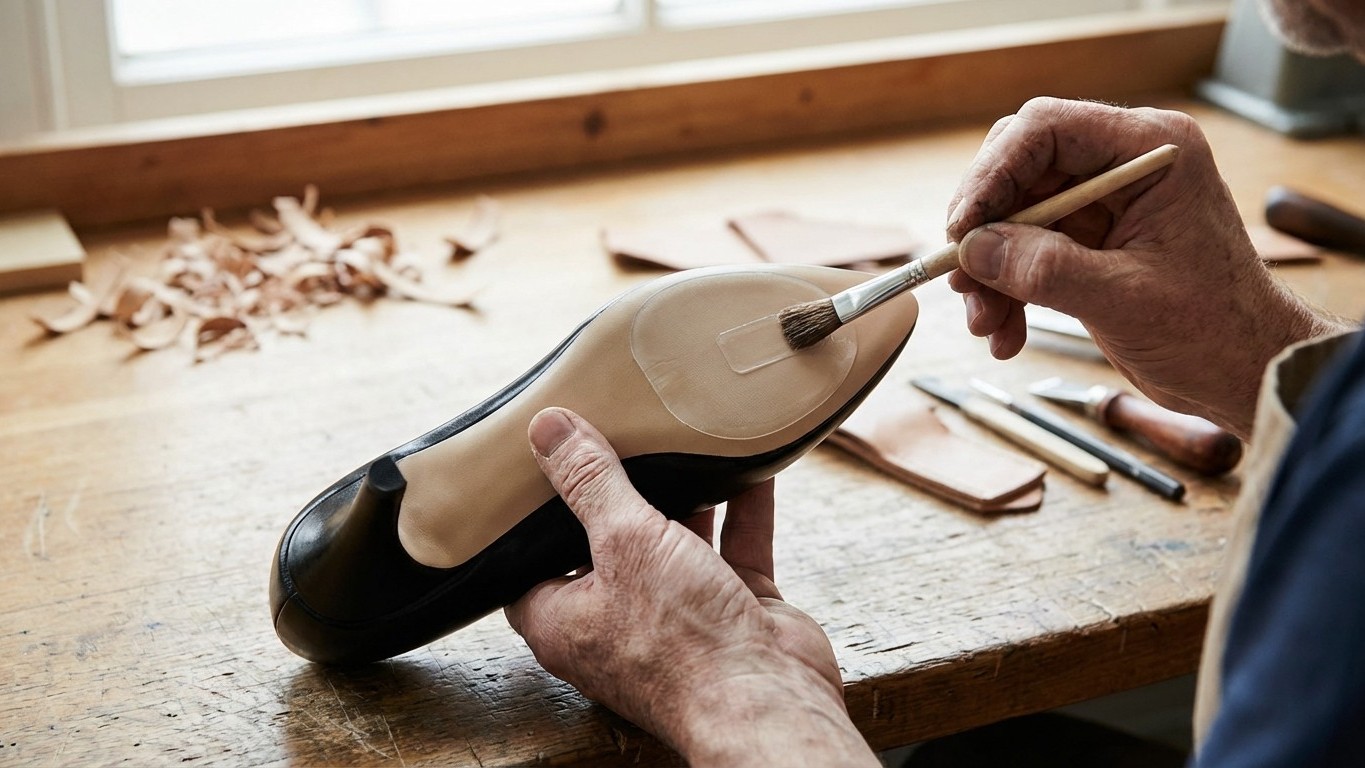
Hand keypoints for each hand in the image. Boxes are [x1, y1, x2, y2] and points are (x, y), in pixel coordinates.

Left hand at [505, 407, 877, 767]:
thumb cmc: (682, 644)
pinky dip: (742, 506)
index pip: (531, 563)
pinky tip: (749, 462)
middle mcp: (618, 620)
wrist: (769, 701)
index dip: (533, 518)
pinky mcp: (731, 609)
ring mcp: (679, 615)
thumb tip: (546, 428)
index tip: (541, 467)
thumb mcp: (624, 542)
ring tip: (679, 438)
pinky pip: (734, 545)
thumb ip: (590, 482)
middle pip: (608, 544)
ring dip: (684, 495)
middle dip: (618, 492)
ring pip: (675, 541)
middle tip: (613, 433)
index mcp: (566, 619)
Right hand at [945, 97, 1348, 437]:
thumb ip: (1046, 269)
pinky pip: (1024, 252)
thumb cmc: (1213, 330)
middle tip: (961, 279)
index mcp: (1150, 152)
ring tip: (985, 325)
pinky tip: (1005, 334)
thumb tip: (973, 250)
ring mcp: (1102, 203)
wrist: (1245, 371)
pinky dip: (1006, 291)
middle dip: (985, 230)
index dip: (992, 174)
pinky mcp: (1087, 241)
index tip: (962, 229)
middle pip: (1019, 171)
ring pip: (1012, 216)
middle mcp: (1122, 165)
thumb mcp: (1125, 299)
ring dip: (989, 272)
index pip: (1046, 130)